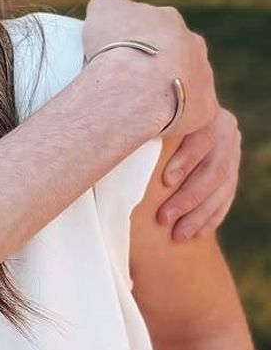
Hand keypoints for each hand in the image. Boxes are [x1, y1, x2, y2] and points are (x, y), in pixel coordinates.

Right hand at [82, 0, 217, 139]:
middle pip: (176, 56)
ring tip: (139, 110)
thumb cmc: (116, 47)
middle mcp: (193, 46)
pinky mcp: (205, 109)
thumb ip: (111, 1)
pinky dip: (178, 121)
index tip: (121, 57)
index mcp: (170, 21)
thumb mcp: (103, 9)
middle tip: (130, 84)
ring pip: (186, 86)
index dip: (138, 43)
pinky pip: (196, 117)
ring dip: (168, 95)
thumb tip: (112, 3)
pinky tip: (157, 127)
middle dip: (157, 68)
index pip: (156, 29)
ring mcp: (203, 78)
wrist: (132, 87)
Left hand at [157, 106, 241, 240]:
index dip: (185, 160)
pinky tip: (197, 234)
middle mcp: (225, 130)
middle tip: (163, 218)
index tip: (165, 181)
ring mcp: (232, 152)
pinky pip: (226, 198)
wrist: (169, 126)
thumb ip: (144, 132)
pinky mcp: (232, 171)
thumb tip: (116, 146)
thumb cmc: (144, 126)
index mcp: (205, 113)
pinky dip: (211, 218)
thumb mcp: (147, 125)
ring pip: (222, 188)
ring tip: (178, 235)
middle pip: (214, 168)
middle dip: (188, 197)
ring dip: (199, 215)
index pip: (202, 138)